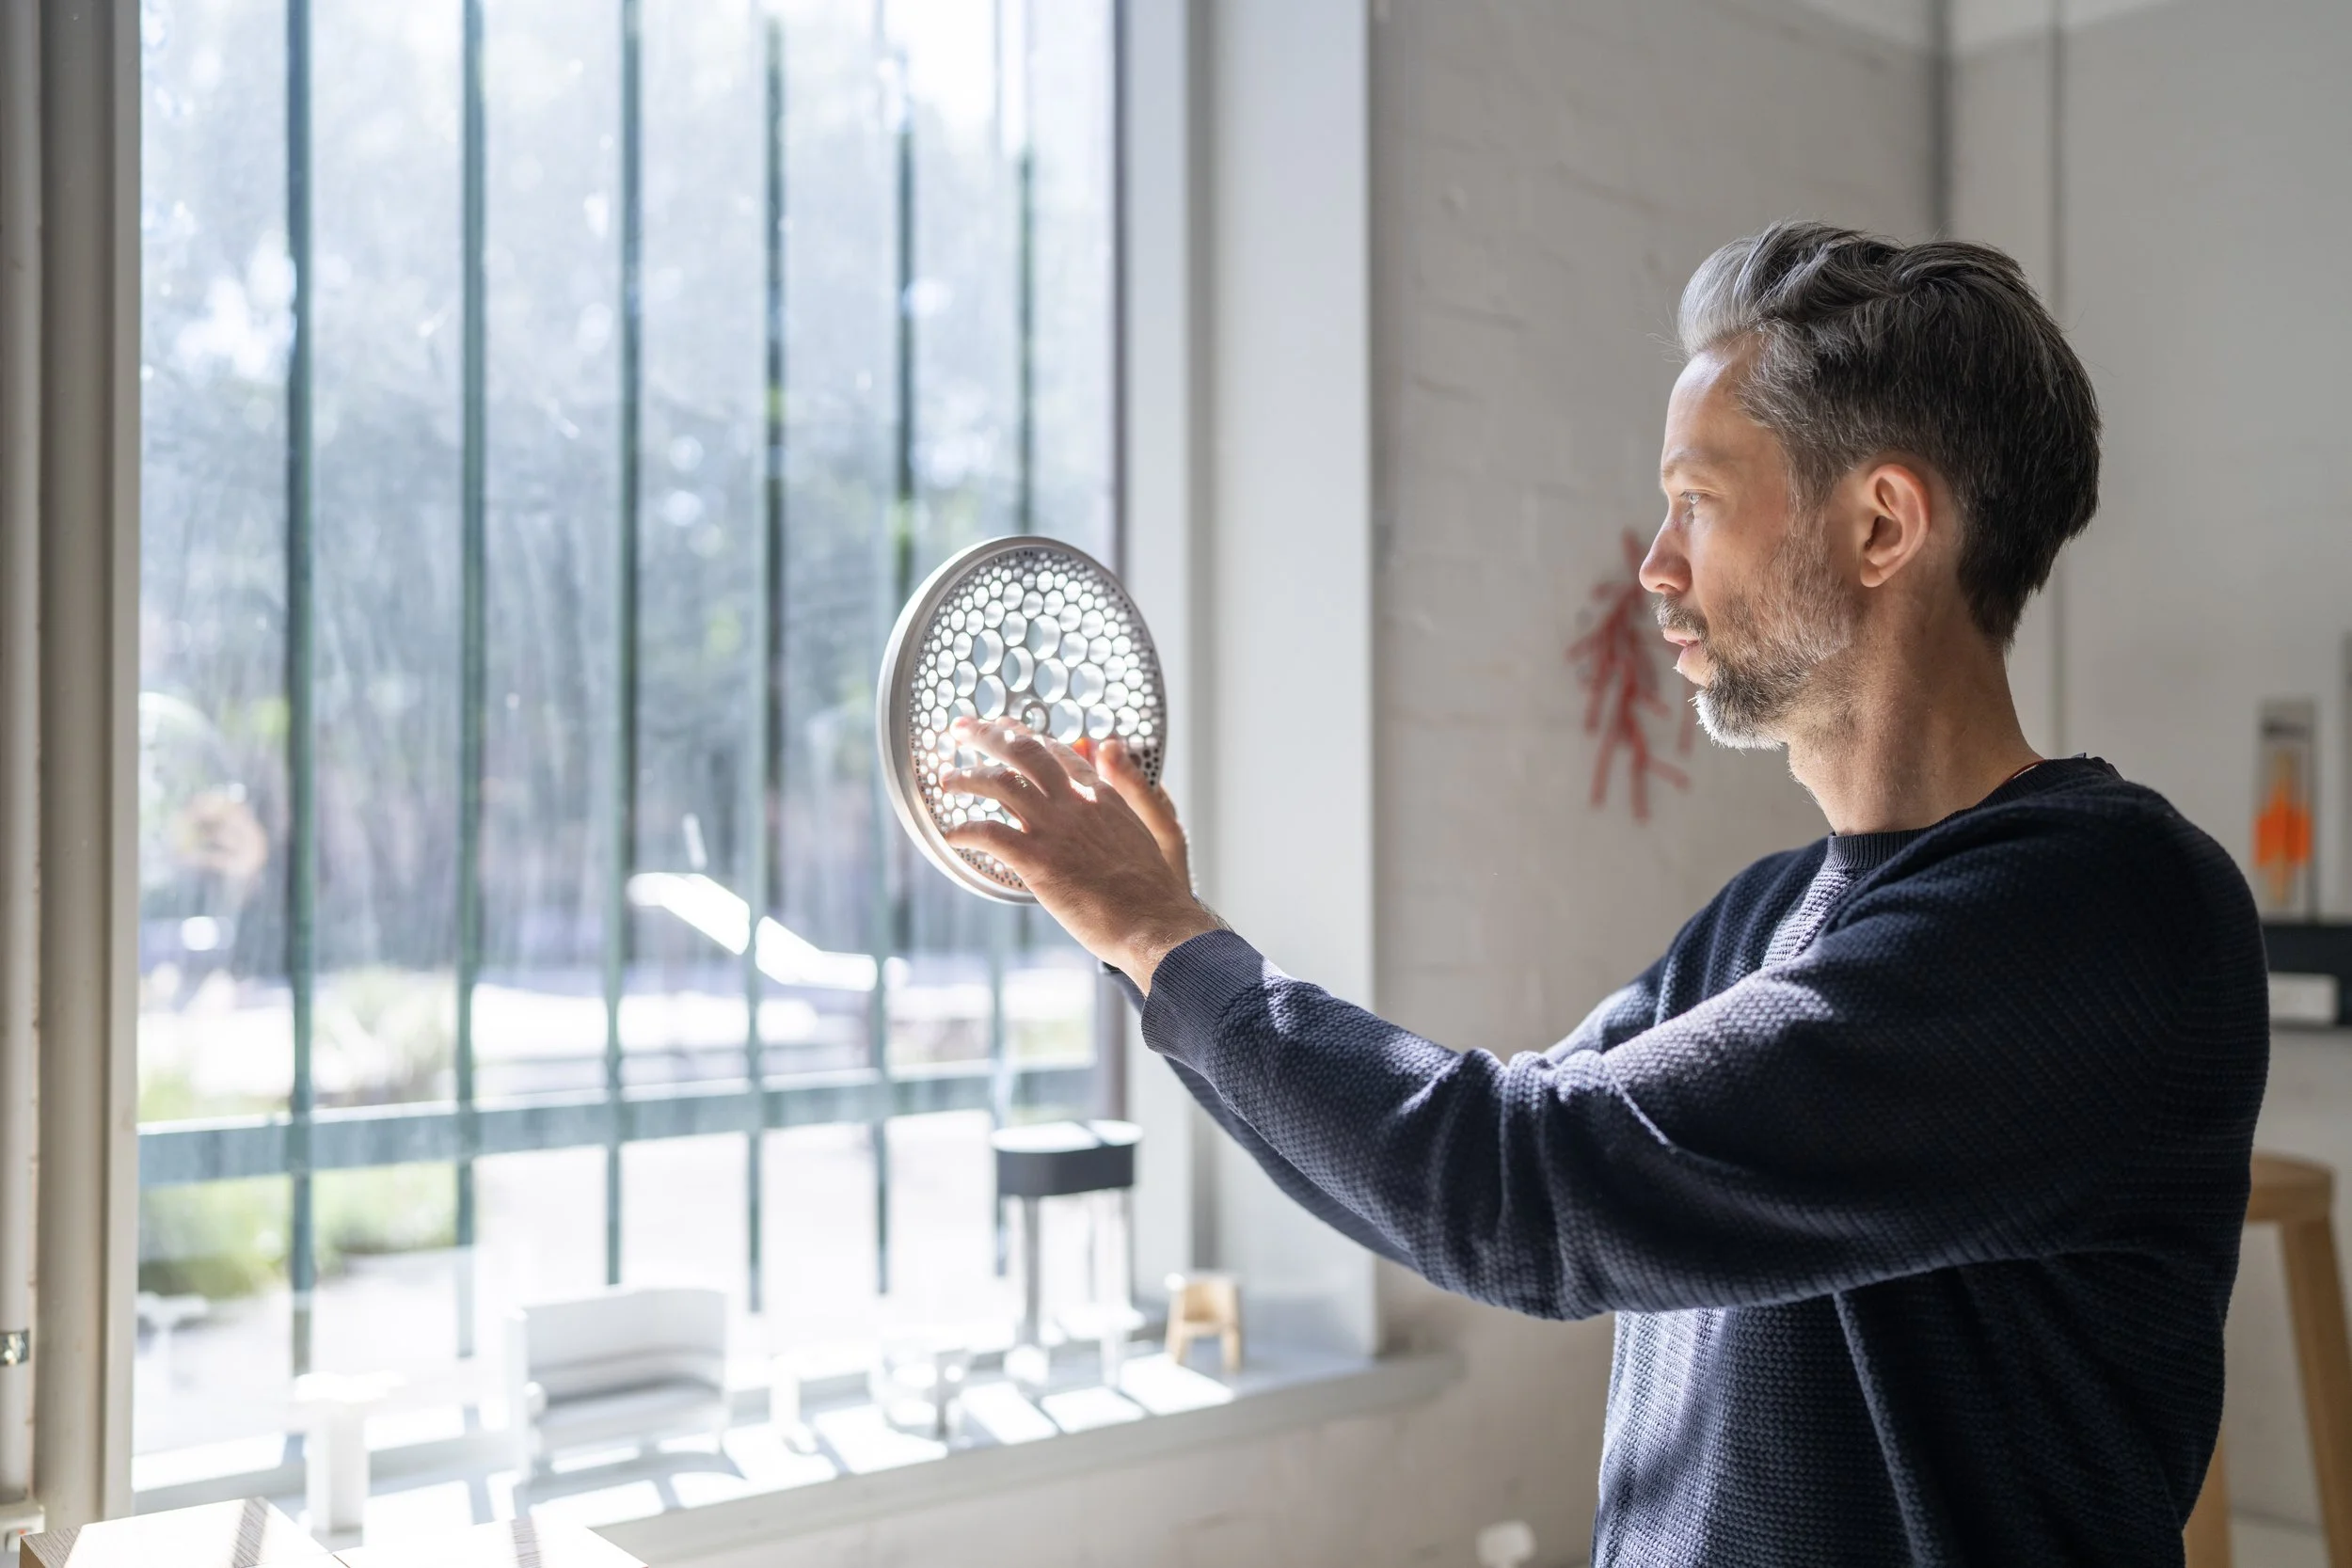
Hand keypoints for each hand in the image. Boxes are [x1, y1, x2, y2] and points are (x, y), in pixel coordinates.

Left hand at [939, 719, 1219, 992]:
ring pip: (1000, 783)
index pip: (1056, 751)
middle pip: (1023, 751)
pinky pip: (989, 833)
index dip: (1025, 735)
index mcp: (1101, 795)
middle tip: (961, 729)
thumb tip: (1111, 752)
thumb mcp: (1150, 826)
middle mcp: (1075, 802)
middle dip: (986, 735)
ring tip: (947, 780)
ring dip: (967, 778)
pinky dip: (964, 831)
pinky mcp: (1038, 860)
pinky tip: (950, 836)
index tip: (1004, 728)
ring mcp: (1055, 828)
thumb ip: (1127, 788)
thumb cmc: (1153, 890)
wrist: (1154, 923)